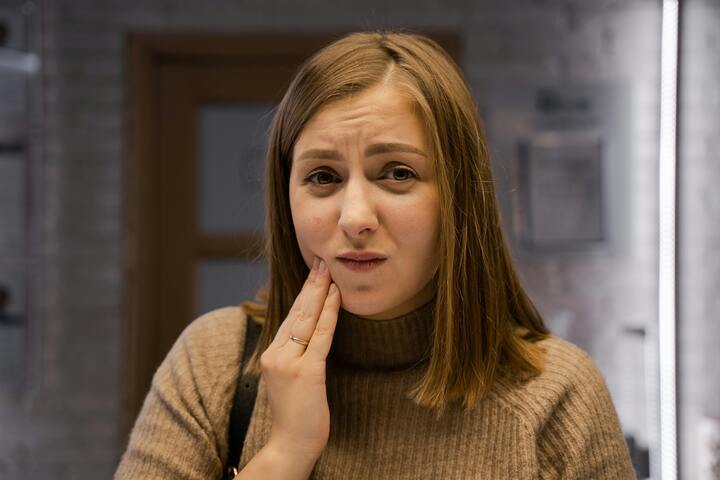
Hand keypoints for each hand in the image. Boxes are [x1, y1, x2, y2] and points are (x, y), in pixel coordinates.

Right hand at [259, 256, 340, 463]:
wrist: (290, 445)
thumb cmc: (296, 414)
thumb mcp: (290, 379)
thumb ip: (295, 355)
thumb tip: (310, 333)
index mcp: (271, 354)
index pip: (290, 316)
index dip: (304, 293)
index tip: (314, 272)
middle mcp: (275, 354)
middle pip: (297, 312)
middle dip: (311, 284)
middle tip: (321, 260)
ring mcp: (288, 362)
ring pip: (307, 319)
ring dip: (320, 292)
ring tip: (329, 270)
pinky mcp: (306, 372)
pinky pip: (320, 336)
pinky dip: (330, 314)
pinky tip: (336, 297)